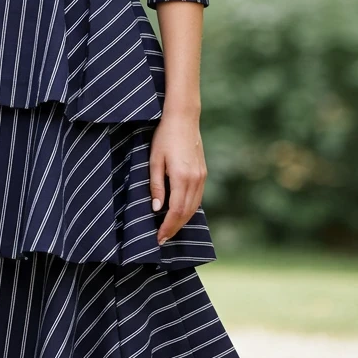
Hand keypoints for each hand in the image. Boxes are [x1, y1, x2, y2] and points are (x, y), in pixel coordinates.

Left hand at [149, 111, 206, 245]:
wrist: (183, 118)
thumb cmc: (164, 137)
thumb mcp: (154, 160)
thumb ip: (156, 186)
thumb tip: (157, 209)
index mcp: (181, 177)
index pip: (175, 211)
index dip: (167, 227)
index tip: (159, 238)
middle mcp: (195, 179)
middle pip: (187, 212)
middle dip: (175, 228)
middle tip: (163, 239)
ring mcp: (201, 176)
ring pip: (194, 206)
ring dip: (183, 220)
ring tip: (170, 229)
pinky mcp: (203, 172)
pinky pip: (198, 197)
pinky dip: (190, 209)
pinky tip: (181, 213)